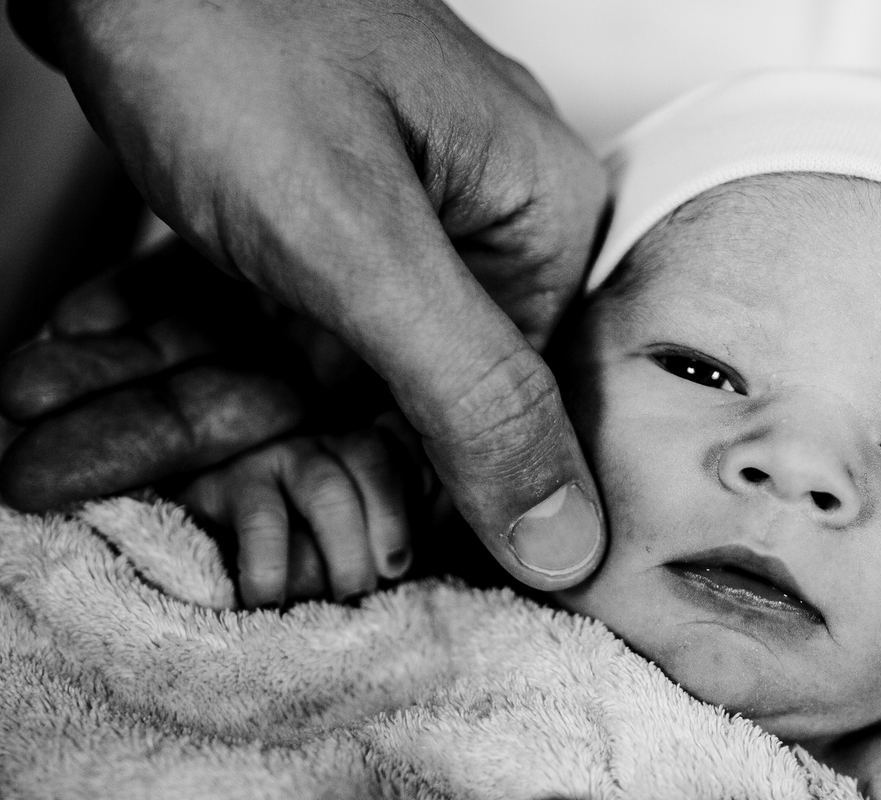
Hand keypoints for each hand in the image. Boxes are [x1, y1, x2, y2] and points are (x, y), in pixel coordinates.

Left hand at [8, 0, 607, 588]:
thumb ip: (473, 396)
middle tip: (72, 468)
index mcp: (533, 222)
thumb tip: (567, 535)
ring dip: (157, 394)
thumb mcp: (361, 240)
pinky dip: (162, 336)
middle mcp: (472, 220)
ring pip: (289, 356)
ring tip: (40, 428)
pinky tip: (77, 355)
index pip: (486, 413)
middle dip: (209, 435)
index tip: (268, 552)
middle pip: (365, 389)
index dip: (365, 488)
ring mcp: (387, 209)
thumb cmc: (235, 26)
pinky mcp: (313, 201)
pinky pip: (253, 307)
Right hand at [179, 417, 430, 607]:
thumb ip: (411, 530)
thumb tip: (447, 525)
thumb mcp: (372, 548)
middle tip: (382, 581)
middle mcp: (324, 445)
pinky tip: (275, 600)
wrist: (221, 571)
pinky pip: (259, 517)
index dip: (413, 490)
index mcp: (365, 453)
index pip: (400, 446)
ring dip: (343, 546)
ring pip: (324, 485)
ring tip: (346, 596)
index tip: (405, 558)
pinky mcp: (223, 486)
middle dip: (386, 521)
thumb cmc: (316, 568)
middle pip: (367, 456)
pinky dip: (273, 563)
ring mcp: (275, 459)